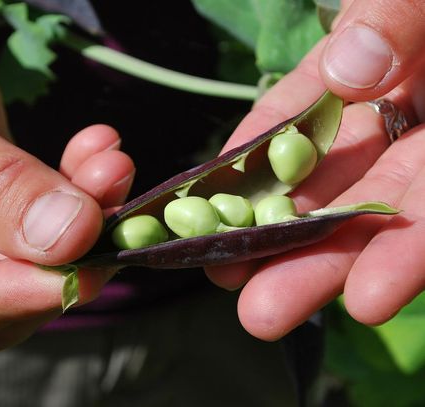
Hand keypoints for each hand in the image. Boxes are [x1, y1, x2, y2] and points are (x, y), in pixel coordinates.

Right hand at [0, 1, 133, 350]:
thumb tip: (71, 237)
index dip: (11, 300)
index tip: (80, 273)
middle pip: (1, 288)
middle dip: (68, 253)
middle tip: (114, 216)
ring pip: (37, 248)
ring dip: (87, 210)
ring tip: (112, 164)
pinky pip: (46, 205)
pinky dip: (78, 180)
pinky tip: (99, 147)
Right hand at [206, 0, 424, 339]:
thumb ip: (388, 14)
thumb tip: (351, 76)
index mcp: (373, 59)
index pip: (294, 113)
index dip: (248, 157)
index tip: (204, 203)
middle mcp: (401, 113)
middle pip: (326, 181)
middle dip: (274, 235)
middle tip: (225, 280)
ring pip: (377, 218)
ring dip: (326, 267)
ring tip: (270, 313)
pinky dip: (408, 260)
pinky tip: (368, 295)